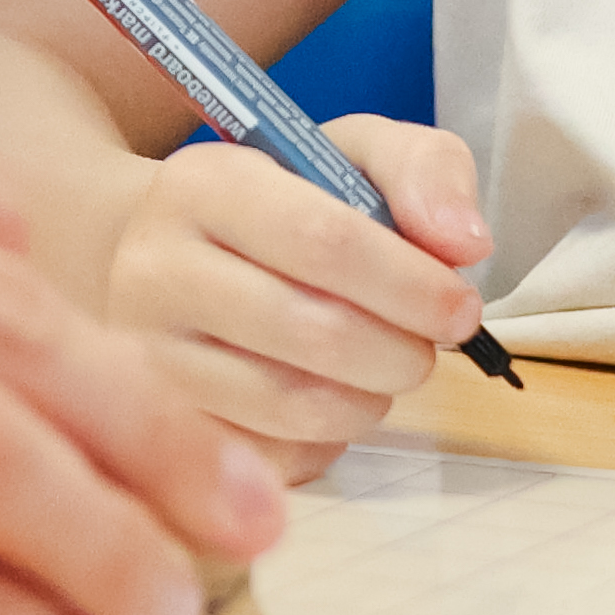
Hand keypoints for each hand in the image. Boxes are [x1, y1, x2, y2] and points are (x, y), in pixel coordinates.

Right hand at [102, 117, 487, 481]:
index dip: (412, 284)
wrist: (175, 257)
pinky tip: (331, 398)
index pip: (324, 240)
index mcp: (203, 184)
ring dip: (372, 399)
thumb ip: (423, 171)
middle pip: (314, 332)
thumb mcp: (352, 156)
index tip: (460, 306)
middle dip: (403, 350)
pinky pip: (276, 458)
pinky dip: (328, 438)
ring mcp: (150, 357)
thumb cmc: (281, 207)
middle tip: (426, 345)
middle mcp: (155, 269)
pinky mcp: (167, 425)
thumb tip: (464, 242)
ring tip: (381, 368)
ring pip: (296, 406)